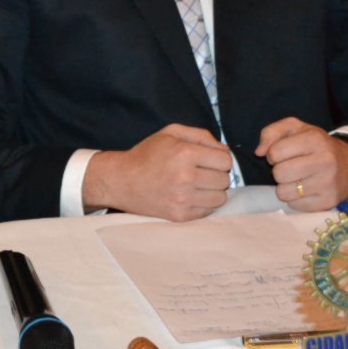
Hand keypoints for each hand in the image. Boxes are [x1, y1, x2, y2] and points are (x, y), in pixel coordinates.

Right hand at [82, 124, 233, 221]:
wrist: (121, 180)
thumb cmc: (147, 154)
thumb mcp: (170, 133)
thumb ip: (201, 135)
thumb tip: (226, 151)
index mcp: (185, 153)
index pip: (225, 161)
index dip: (219, 159)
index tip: (208, 160)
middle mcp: (186, 177)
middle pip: (225, 180)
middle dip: (216, 175)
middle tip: (201, 173)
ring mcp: (183, 199)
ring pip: (221, 198)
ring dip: (213, 191)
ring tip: (198, 186)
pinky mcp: (180, 215)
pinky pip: (208, 211)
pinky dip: (204, 204)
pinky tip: (190, 196)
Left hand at [254, 117, 347, 210]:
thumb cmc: (316, 144)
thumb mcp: (295, 128)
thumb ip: (271, 133)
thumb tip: (259, 152)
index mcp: (315, 140)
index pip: (275, 153)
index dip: (273, 154)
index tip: (284, 154)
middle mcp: (325, 161)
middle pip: (279, 174)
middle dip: (279, 171)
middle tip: (291, 167)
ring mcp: (328, 183)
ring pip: (284, 192)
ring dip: (286, 186)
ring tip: (298, 178)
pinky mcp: (328, 202)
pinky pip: (294, 205)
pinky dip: (295, 199)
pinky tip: (306, 189)